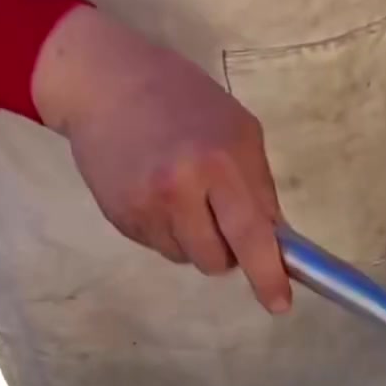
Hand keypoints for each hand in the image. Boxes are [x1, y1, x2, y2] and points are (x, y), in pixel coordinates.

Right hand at [30, 8, 290, 312]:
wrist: (105, 82)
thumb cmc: (185, 100)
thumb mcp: (239, 132)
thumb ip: (260, 189)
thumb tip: (277, 244)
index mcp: (218, 163)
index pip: (250, 235)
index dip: (267, 274)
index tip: (279, 303)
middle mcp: (178, 190)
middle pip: (218, 260)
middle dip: (229, 250)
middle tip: (221, 213)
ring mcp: (144, 206)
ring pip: (187, 258)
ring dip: (196, 239)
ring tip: (185, 194)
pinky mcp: (119, 217)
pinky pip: (159, 246)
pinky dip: (169, 230)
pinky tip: (158, 192)